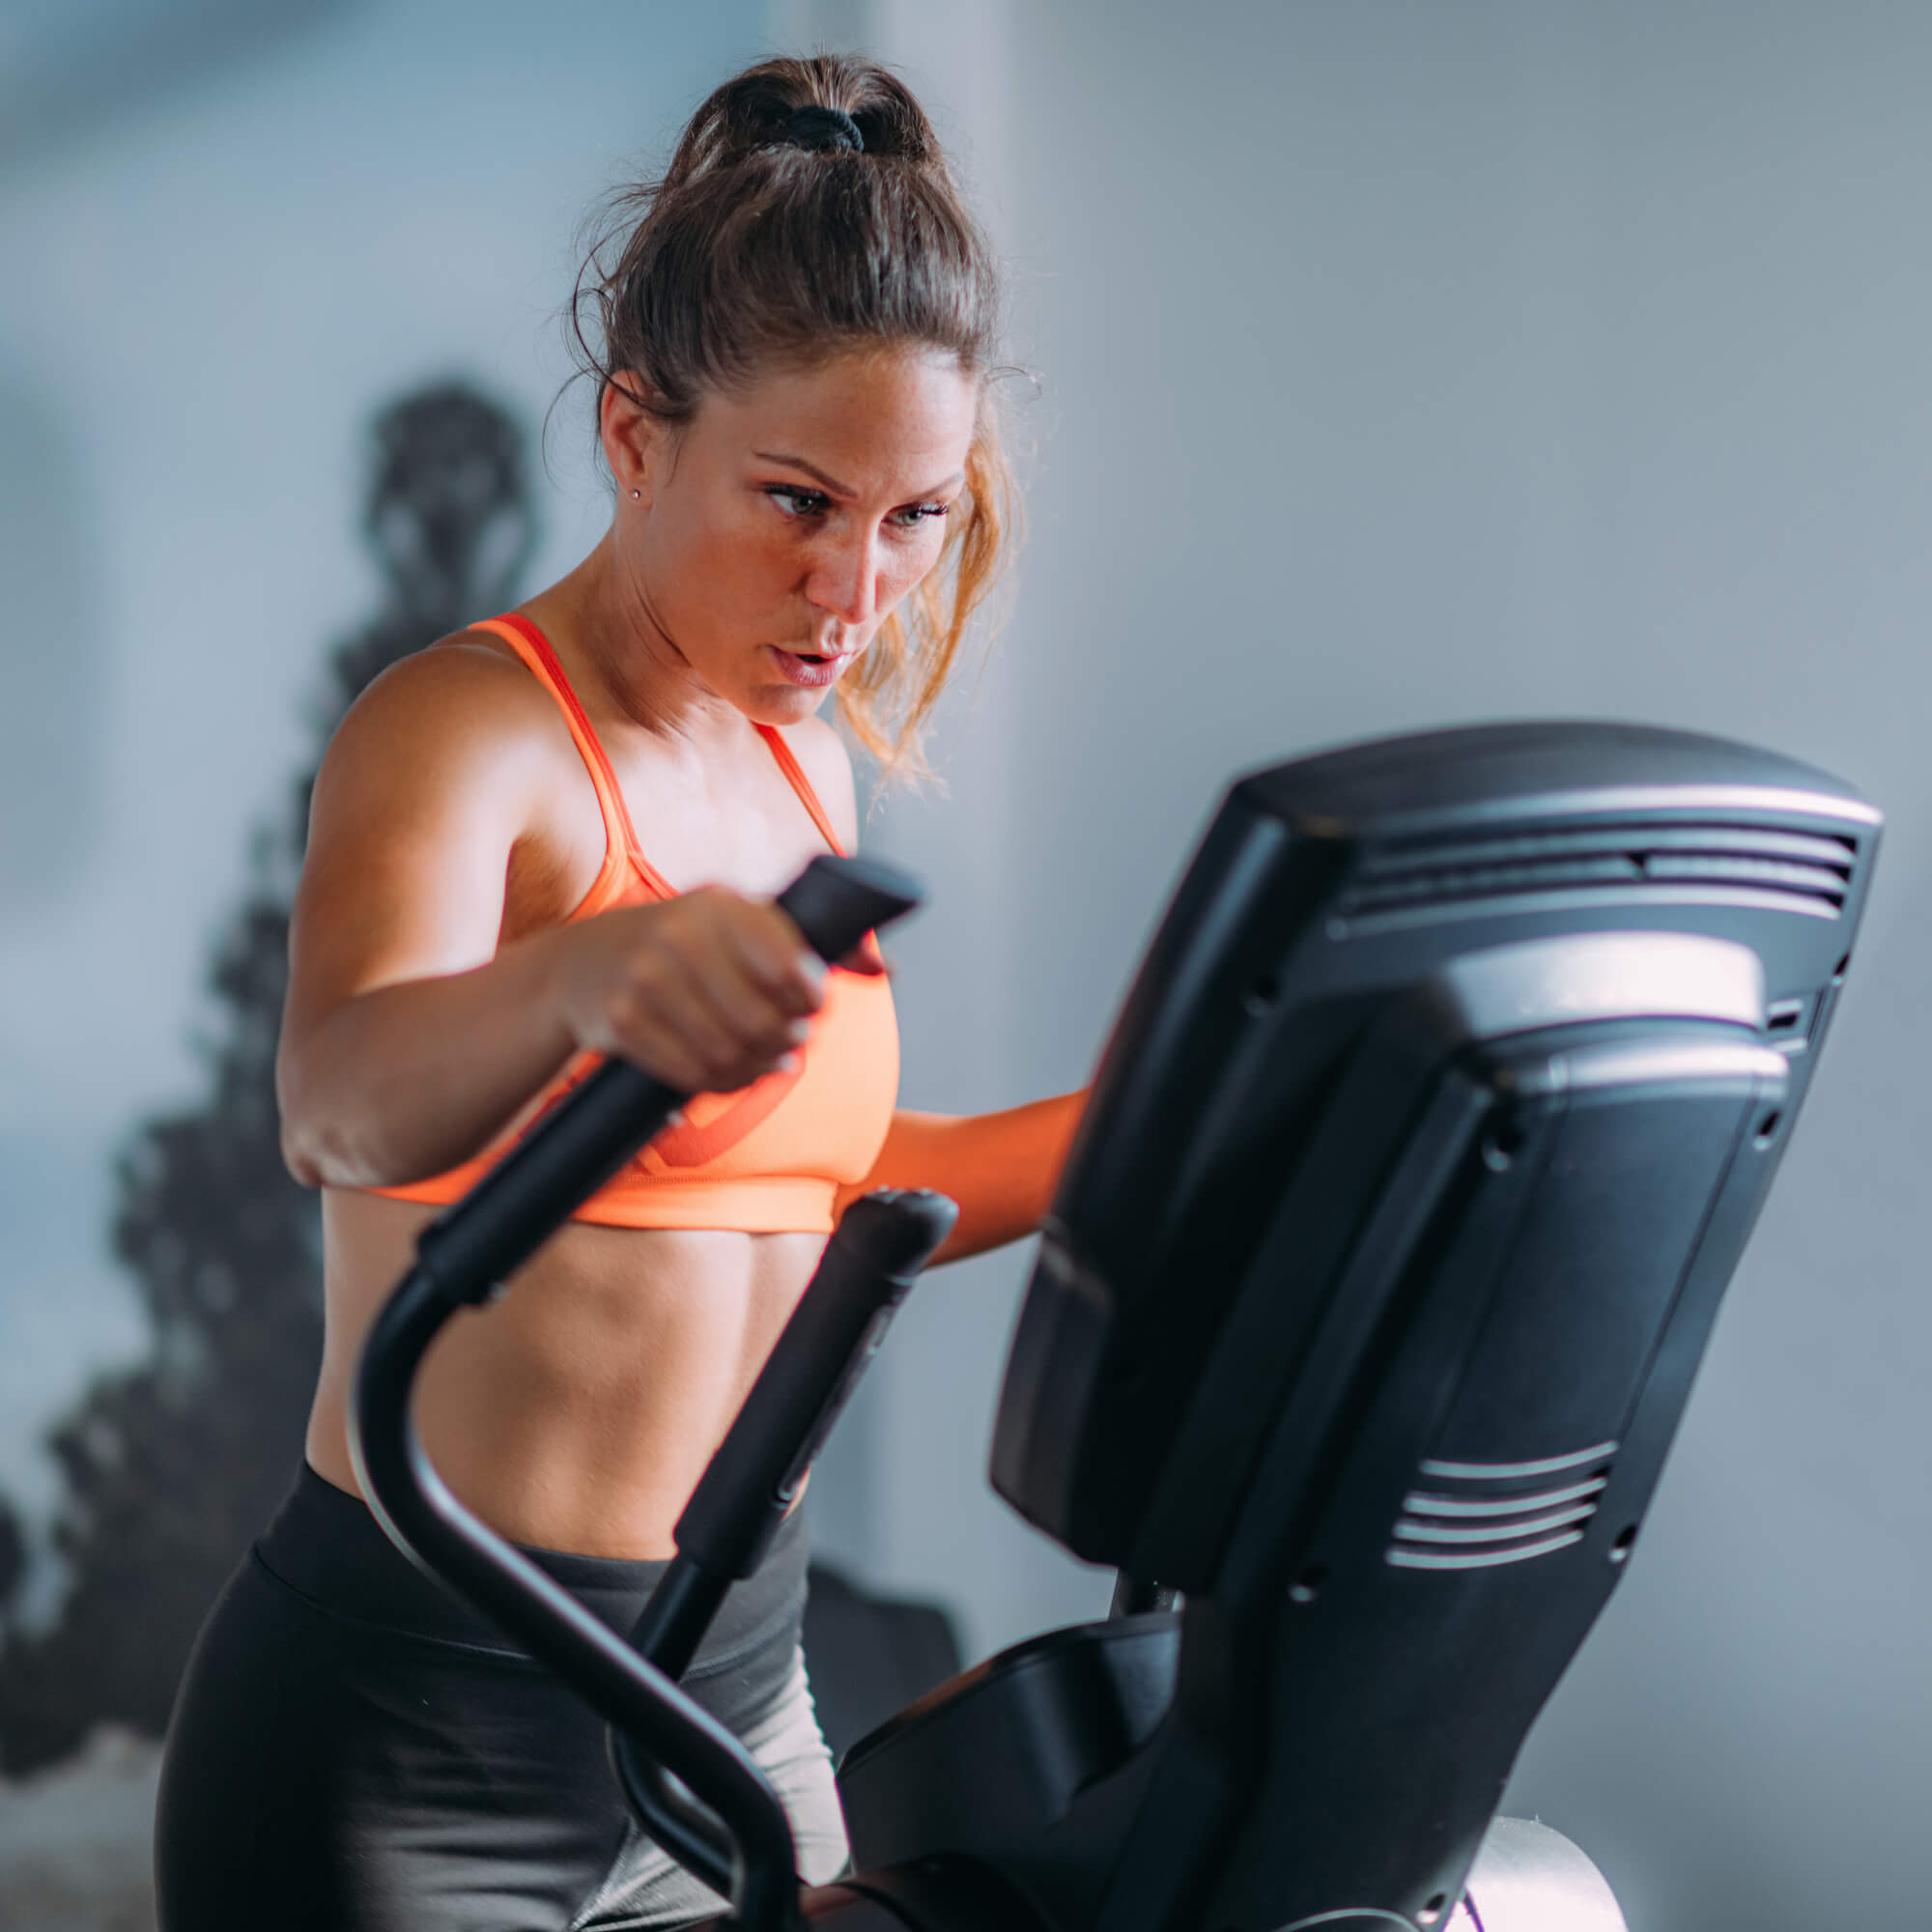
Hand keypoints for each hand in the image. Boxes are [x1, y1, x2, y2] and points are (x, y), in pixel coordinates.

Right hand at [555, 887, 829, 1094]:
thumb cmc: (681, 942)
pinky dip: (722, 1083)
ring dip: (758, 1067)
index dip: (809, 999)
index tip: (810, 1006)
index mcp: (718, 904)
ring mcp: (644, 980)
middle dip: (787, 1039)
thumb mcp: (739, 923)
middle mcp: (678, 936)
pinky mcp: (621, 1023)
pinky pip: (693, 1073)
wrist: (581, 965)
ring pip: (729, 1053)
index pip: (786, 966)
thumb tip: (885, 969)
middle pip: (761, 1020)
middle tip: (792, 1041)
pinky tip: (732, 1073)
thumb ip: (814, 941)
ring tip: (769, 1060)